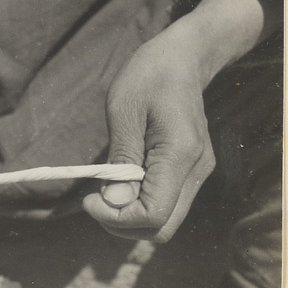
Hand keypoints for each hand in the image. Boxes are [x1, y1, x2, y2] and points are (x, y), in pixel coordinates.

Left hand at [82, 0, 270, 242]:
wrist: (184, 58)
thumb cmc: (149, 76)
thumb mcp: (124, 111)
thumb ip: (121, 160)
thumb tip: (112, 203)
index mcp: (180, 154)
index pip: (153, 215)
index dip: (116, 217)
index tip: (89, 198)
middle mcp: (196, 171)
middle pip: (161, 229)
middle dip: (121, 224)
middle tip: (94, 200)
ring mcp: (198, 173)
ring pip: (165, 222)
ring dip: (130, 218)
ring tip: (106, 190)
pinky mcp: (191, 172)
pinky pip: (167, 204)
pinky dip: (141, 205)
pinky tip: (123, 183)